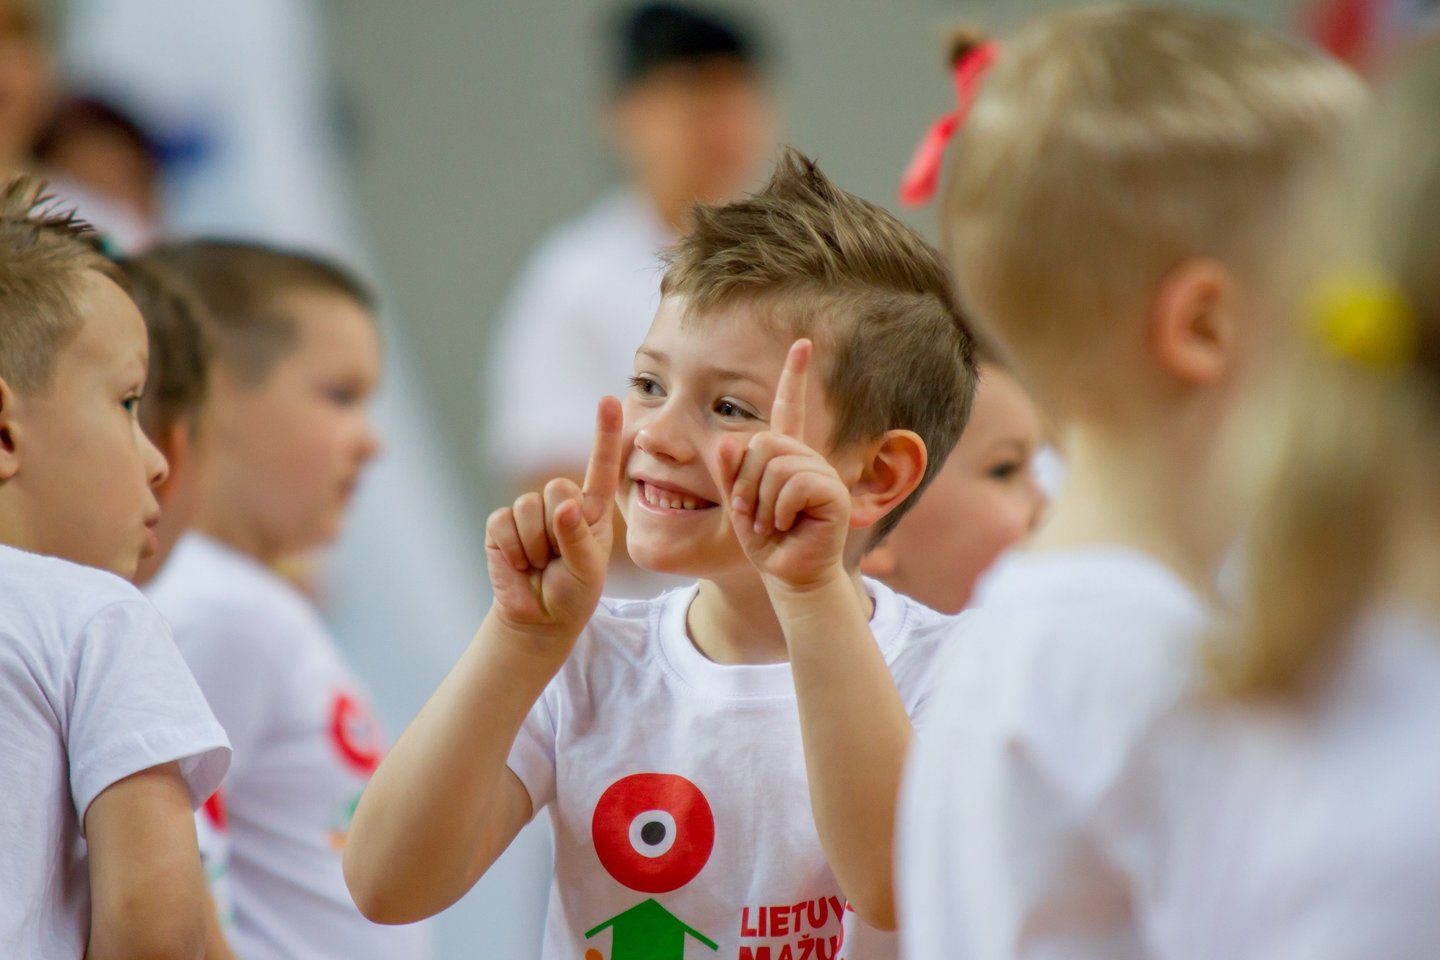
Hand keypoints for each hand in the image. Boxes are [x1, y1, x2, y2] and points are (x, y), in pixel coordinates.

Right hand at [485, 397, 622, 636]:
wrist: (539, 617)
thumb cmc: (573, 592)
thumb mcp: (588, 570)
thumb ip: (579, 537)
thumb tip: (563, 506)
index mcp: (593, 509)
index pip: (602, 466)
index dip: (605, 433)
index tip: (610, 399)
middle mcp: (562, 502)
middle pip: (558, 486)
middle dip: (558, 527)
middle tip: (558, 558)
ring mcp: (529, 511)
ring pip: (529, 507)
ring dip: (535, 545)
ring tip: (540, 563)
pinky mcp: (500, 525)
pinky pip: (503, 523)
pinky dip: (512, 550)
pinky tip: (520, 564)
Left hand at [717, 340, 850, 591]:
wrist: (789, 576)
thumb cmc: (767, 542)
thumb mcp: (739, 503)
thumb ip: (731, 472)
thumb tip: (729, 441)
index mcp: (786, 455)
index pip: (788, 408)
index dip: (795, 376)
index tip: (803, 344)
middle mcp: (807, 457)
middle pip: (763, 442)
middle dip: (746, 483)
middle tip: (751, 515)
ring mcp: (822, 473)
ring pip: (775, 465)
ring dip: (761, 502)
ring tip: (771, 524)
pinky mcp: (832, 492)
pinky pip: (793, 484)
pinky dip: (780, 510)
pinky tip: (788, 526)